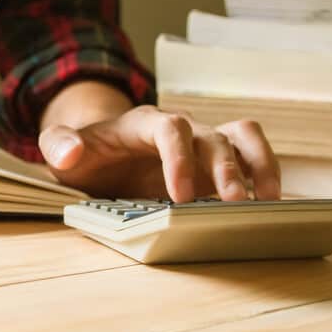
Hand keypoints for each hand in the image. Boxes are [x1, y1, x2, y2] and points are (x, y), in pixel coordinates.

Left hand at [38, 87, 279, 201]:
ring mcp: (201, 143)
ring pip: (243, 137)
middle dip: (226, 170)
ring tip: (270, 202)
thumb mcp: (60, 149)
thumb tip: (71, 152)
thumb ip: (58, 145)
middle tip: (233, 204)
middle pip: (212, 137)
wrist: (98, 152)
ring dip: (260, 165)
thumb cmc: (84, 153)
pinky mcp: (216, 162)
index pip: (169, 128)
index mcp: (142, 123)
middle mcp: (179, 128)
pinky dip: (265, 176)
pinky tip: (272, 207)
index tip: (181, 195)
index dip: (179, 158)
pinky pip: (251, 156)